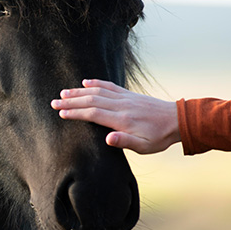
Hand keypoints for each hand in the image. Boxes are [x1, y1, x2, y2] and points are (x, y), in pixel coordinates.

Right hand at [50, 79, 180, 153]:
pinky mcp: (128, 95)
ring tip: (63, 93)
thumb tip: (108, 139)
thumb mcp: (144, 147)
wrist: (177, 120)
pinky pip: (109, 86)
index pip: (94, 114)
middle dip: (71, 102)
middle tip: (54, 102)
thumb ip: (126, 142)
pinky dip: (96, 83)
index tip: (61, 113)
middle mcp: (121, 106)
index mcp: (122, 120)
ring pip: (97, 92)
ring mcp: (124, 98)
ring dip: (79, 92)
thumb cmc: (159, 137)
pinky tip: (86, 82)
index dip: (76, 113)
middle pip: (91, 100)